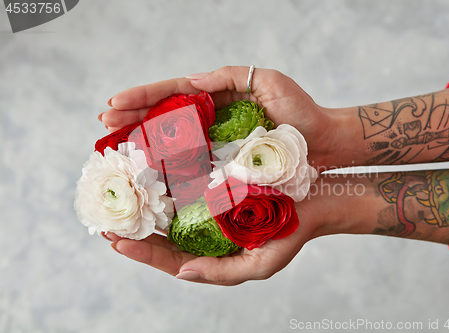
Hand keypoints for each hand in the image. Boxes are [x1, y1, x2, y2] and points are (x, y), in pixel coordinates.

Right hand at [101, 66, 339, 170]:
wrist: (325, 144)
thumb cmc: (301, 112)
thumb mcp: (268, 82)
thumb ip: (229, 77)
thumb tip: (191, 79)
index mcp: (218, 97)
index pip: (173, 92)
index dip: (144, 97)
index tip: (115, 103)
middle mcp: (212, 120)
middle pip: (165, 117)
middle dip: (133, 118)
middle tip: (104, 124)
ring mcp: (217, 144)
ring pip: (173, 143)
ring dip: (144, 144)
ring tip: (115, 148)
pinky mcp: (226, 167)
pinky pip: (192, 167)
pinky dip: (169, 169)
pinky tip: (149, 174)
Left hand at [103, 193, 323, 285]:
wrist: (315, 202)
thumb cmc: (291, 235)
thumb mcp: (261, 264)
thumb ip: (221, 273)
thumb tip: (182, 271)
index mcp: (213, 255)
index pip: (170, 259)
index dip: (143, 253)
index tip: (117, 242)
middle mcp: (207, 233)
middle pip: (163, 236)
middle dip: (135, 230)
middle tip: (105, 221)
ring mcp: (211, 210)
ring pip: (171, 211)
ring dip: (146, 205)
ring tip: (121, 196)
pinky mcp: (217, 187)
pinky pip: (187, 186)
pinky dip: (168, 182)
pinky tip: (153, 172)